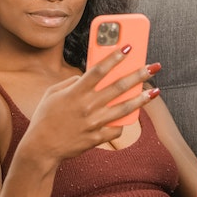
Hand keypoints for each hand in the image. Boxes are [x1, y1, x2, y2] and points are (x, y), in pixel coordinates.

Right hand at [19, 45, 160, 162]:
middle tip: (153, 67)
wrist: (41, 148)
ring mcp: (93, 123)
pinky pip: (115, 130)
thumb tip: (87, 77)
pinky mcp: (96, 138)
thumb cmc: (45, 118)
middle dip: (138, 75)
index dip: (114, 58)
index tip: (128, 48)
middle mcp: (87, 106)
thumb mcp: (52, 93)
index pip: (99, 70)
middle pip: (118, 87)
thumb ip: (71, 82)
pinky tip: (129, 117)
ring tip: (155, 92)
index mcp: (75, 92)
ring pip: (124, 109)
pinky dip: (122, 123)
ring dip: (141, 99)